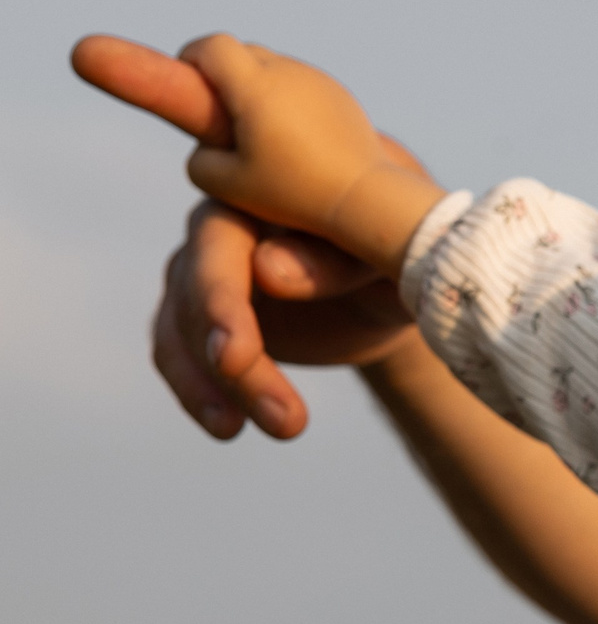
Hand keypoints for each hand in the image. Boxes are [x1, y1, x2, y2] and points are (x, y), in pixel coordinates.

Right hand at [71, 32, 445, 277]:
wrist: (366, 198)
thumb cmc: (293, 194)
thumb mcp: (226, 184)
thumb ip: (201, 160)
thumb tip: (206, 149)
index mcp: (255, 84)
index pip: (211, 47)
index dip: (191, 58)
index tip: (186, 81)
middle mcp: (289, 72)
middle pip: (243, 51)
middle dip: (222, 71)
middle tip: (215, 106)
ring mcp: (319, 81)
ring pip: (274, 66)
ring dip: (256, 85)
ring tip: (252, 126)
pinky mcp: (341, 97)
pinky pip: (302, 84)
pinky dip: (286, 98)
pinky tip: (288, 136)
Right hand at [152, 198, 416, 437]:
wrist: (391, 286)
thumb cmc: (395, 259)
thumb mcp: (386, 265)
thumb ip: (336, 262)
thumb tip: (267, 270)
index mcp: (262, 195)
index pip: (220, 242)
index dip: (220, 301)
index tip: (232, 358)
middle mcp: (219, 225)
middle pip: (197, 291)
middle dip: (228, 359)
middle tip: (281, 416)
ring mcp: (203, 270)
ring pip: (182, 328)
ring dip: (218, 386)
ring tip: (281, 428)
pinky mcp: (201, 313)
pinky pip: (177, 351)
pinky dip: (197, 391)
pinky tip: (230, 427)